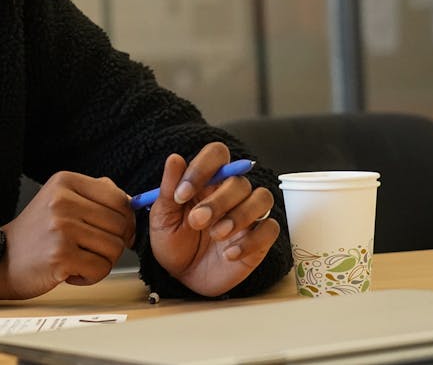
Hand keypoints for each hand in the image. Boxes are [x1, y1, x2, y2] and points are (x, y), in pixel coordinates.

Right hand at [0, 171, 135, 299]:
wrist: (2, 259)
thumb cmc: (36, 233)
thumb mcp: (60, 199)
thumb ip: (95, 194)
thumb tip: (132, 202)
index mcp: (65, 182)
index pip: (118, 198)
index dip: (126, 219)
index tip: (117, 231)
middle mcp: (62, 201)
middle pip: (121, 224)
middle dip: (114, 242)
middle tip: (93, 248)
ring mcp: (61, 228)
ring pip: (114, 248)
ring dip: (102, 261)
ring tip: (78, 258)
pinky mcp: (61, 256)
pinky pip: (101, 269)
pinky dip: (91, 276)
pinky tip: (72, 271)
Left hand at [146, 143, 279, 296]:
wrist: (182, 278)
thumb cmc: (173, 243)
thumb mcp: (163, 217)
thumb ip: (169, 188)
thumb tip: (174, 159)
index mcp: (206, 181)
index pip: (217, 155)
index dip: (202, 168)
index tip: (182, 194)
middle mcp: (230, 194)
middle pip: (239, 181)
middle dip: (217, 201)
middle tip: (196, 221)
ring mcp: (248, 215)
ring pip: (262, 198)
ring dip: (239, 216)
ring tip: (215, 234)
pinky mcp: (260, 239)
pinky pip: (270, 229)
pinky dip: (252, 240)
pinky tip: (229, 253)